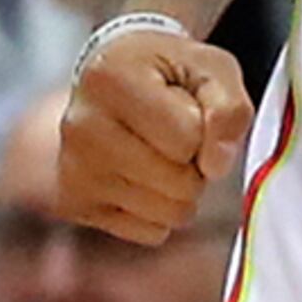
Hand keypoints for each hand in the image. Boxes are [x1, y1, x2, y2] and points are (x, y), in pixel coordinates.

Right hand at [56, 23, 252, 240]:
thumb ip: (228, 108)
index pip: (189, 137)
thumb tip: (216, 166)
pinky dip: (160, 212)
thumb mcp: (211, 68)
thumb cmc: (167, 71)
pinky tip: (141, 174)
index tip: (186, 107)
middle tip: (176, 135)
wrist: (114, 77)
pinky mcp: (74, 204)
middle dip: (195, 164)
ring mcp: (73, 169)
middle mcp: (80, 125)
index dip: (205, 128)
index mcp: (110, 78)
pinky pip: (151, 232)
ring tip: (160, 153)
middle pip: (179, 182)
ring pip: (169, 214)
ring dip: (181, 190)